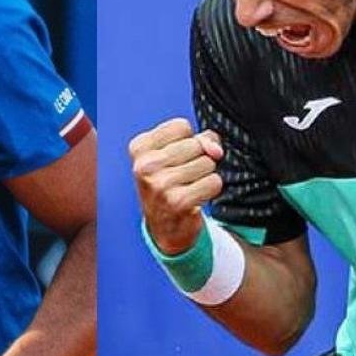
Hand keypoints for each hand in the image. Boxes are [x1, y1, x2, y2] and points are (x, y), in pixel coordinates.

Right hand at [129, 117, 223, 253]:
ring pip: (207, 162)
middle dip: (198, 159)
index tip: (175, 159)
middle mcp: (145, 166)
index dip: (187, 141)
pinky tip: (195, 197)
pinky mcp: (179, 201)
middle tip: (182, 177)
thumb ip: (199, 140)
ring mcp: (161, 184)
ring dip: (205, 175)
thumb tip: (215, 150)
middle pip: (196, 144)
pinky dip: (210, 189)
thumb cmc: (170, 185)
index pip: (182, 126)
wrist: (165, 229)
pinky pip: (214, 181)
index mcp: (139, 148)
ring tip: (188, 187)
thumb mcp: (175, 155)